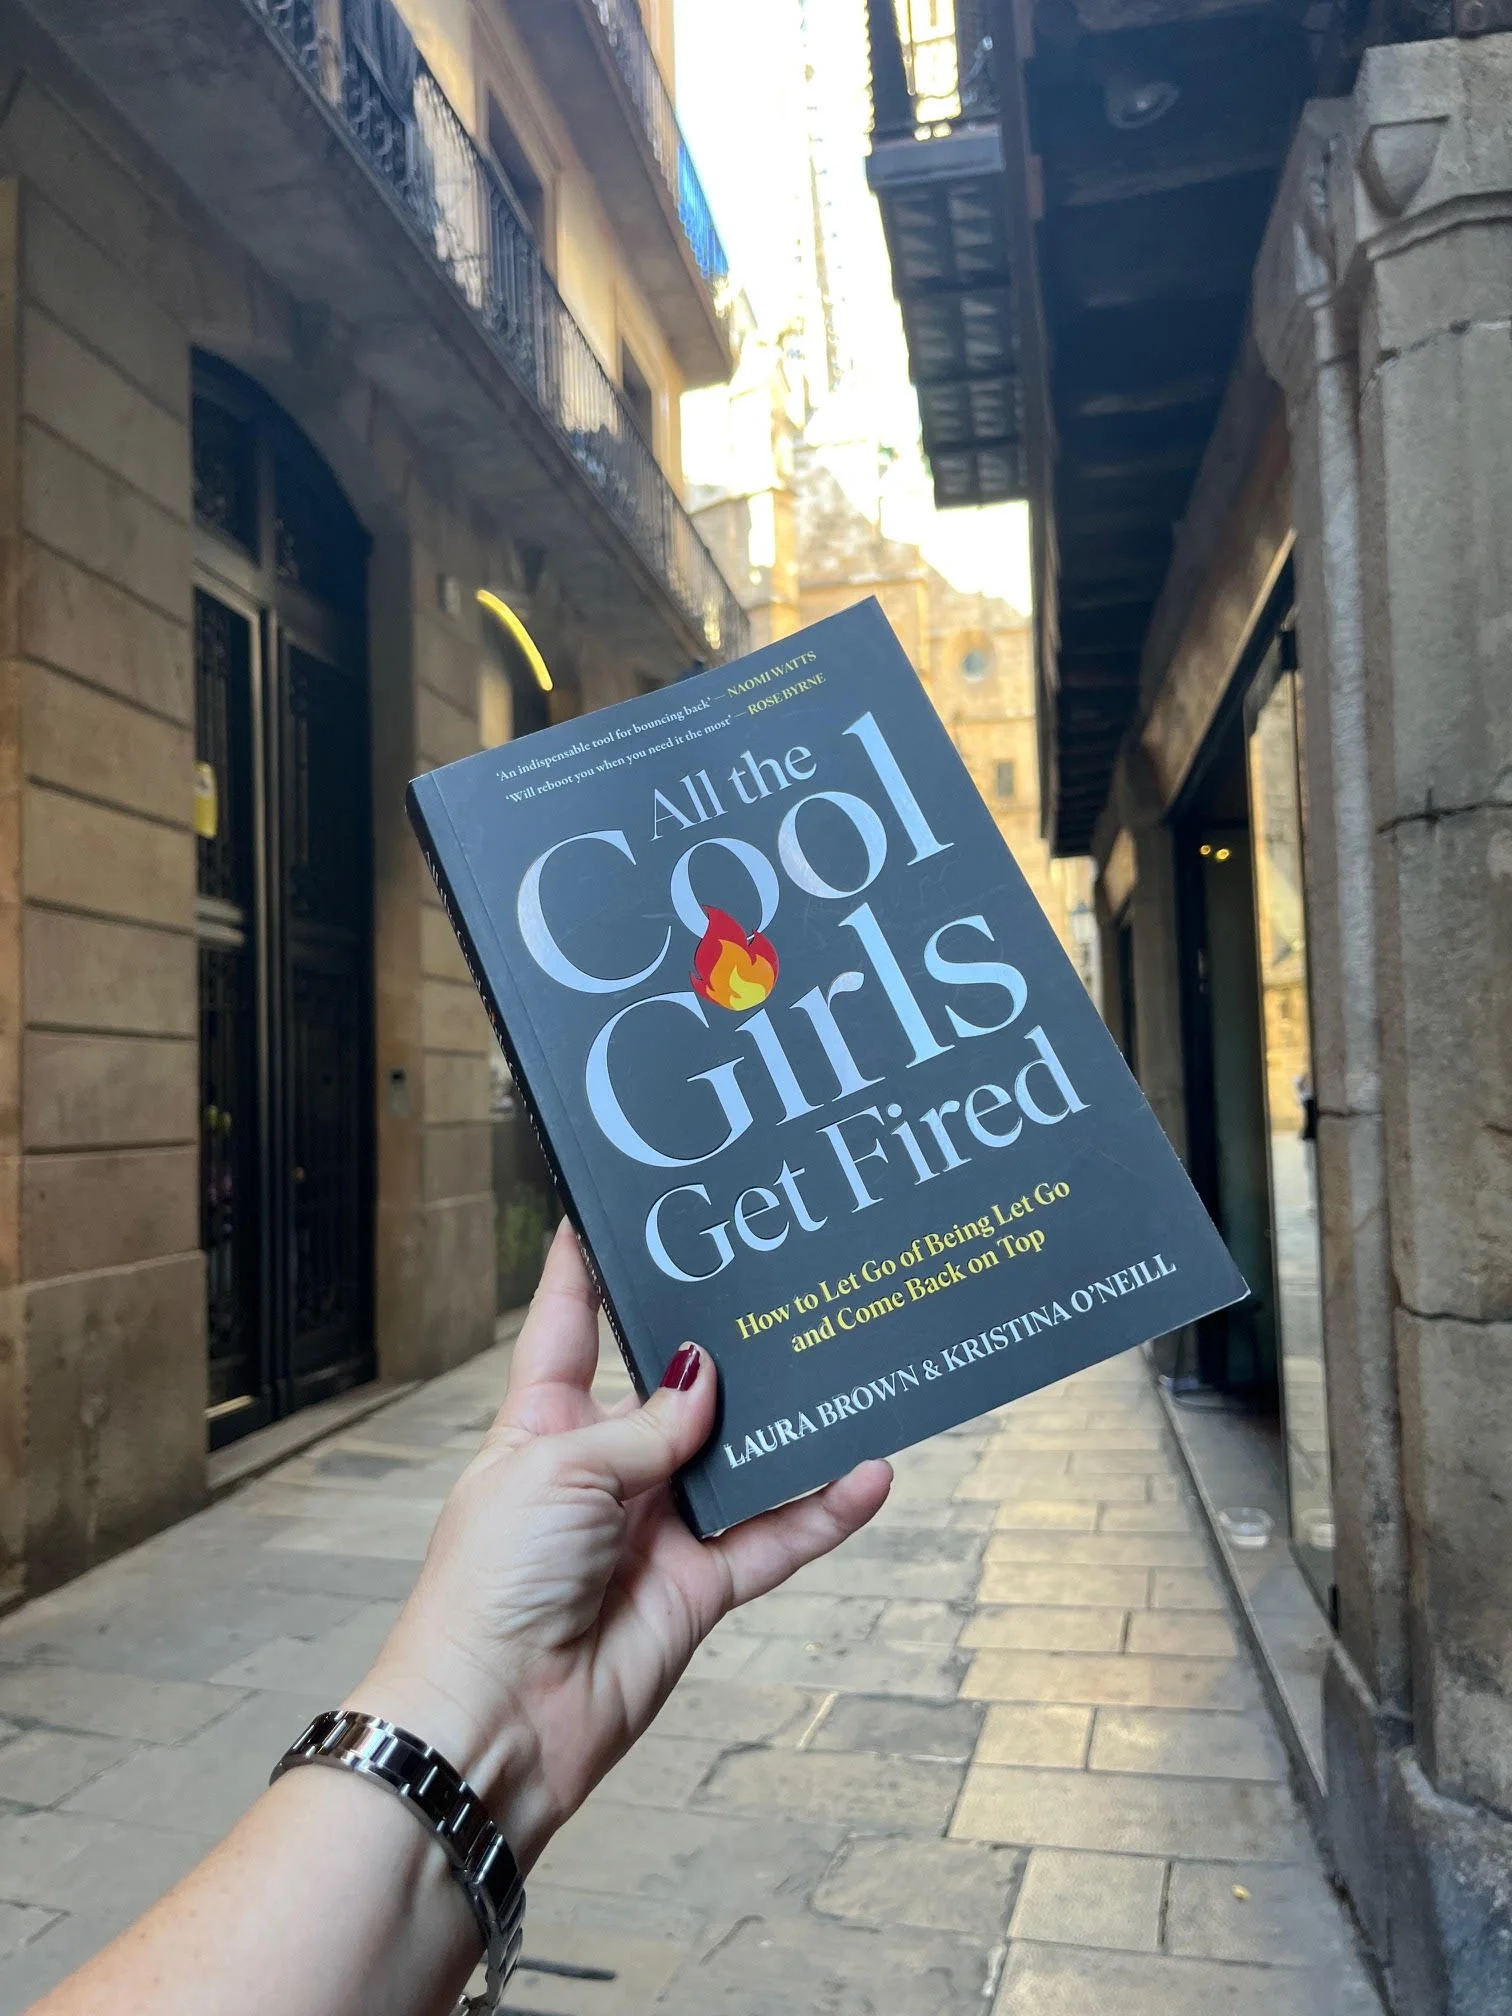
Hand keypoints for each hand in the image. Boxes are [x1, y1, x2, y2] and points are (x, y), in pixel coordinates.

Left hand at [349, 1221, 892, 1867]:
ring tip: (844, 1361)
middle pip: (677, 1385)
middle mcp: (605, 1464)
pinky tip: (867, 1473)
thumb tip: (705, 1380)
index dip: (588, 1265)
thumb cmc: (490, 1583)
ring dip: (788, 1422)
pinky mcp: (699, 1586)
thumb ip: (643, 1425)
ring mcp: (656, 1525)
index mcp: (545, 1420)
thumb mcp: (558, 1469)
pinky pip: (773, 1536)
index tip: (617, 1203)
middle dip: (722, 1340)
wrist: (496, 1719)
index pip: (570, 1322)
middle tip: (777, 1276)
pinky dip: (822, 1508)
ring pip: (739, 1456)